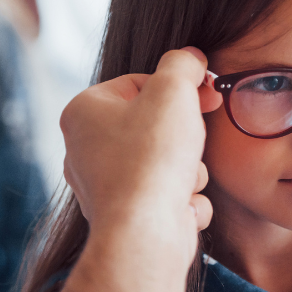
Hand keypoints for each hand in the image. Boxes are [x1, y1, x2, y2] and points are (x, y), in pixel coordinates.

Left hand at [60, 47, 220, 248]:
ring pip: (164, 162)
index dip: (180, 87)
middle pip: (154, 125)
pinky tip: (181, 207)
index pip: (140, 82)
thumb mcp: (174, 91)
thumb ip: (183, 64)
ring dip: (188, 170)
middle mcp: (84, 148)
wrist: (146, 232)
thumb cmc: (153, 158)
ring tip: (183, 180)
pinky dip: (181, 200)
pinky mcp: (124, 215)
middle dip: (185, 136)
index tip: (207, 94)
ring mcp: (103, 185)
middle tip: (196, 140)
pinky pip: (164, 195)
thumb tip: (191, 58)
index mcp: (84, 111)